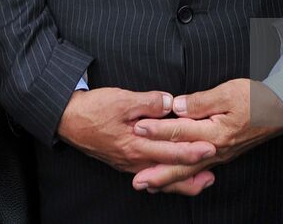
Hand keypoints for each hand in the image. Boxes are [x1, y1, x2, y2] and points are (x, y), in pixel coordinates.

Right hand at [57, 88, 215, 175]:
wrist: (68, 119)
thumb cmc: (94, 108)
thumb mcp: (122, 99)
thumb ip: (148, 102)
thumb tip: (170, 103)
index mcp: (135, 144)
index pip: (169, 150)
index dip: (191, 150)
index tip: (210, 148)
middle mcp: (134, 159)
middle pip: (168, 171)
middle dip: (192, 173)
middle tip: (213, 175)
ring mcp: (129, 163)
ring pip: (159, 178)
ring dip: (181, 181)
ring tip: (201, 182)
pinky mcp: (125, 162)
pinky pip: (150, 175)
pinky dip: (164, 180)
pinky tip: (172, 179)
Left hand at [130, 78, 282, 193]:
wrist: (280, 109)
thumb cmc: (256, 98)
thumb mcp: (229, 92)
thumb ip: (201, 102)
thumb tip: (177, 107)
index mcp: (216, 132)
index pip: (181, 131)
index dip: (158, 130)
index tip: (138, 129)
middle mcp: (216, 148)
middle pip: (182, 163)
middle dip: (158, 172)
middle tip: (137, 181)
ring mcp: (220, 154)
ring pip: (189, 170)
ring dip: (168, 179)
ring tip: (149, 186)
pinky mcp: (222, 154)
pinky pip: (198, 169)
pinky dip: (183, 176)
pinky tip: (174, 179)